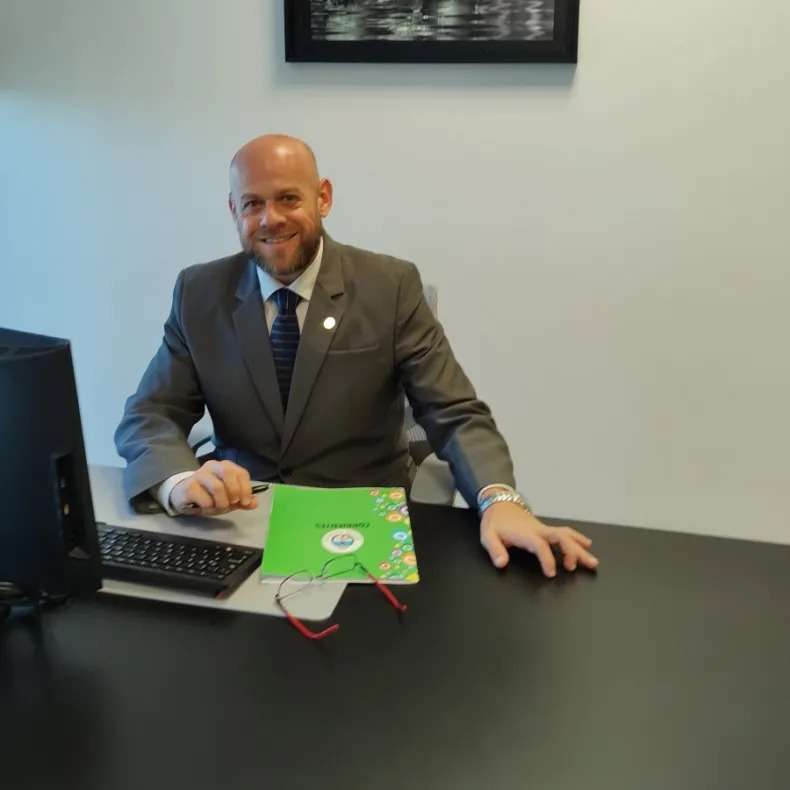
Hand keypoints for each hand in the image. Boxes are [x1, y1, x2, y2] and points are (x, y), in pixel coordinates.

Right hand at [170, 460, 258, 515]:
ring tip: (218, 508)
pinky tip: (205, 508)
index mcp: (225, 466)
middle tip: (232, 503)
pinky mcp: (189, 487)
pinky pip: (205, 499)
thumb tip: (254, 503)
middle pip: (228, 473)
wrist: (183, 495)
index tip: (245, 502)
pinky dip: (209, 507)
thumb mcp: (228, 498)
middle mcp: (212, 466)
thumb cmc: (209, 495)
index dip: (246, 488)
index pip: (241, 473)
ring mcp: (199, 475)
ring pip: (217, 487)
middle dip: (234, 491)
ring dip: (221, 503)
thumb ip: (242, 500)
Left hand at [480, 502, 598, 576]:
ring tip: (592, 561)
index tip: (551, 573)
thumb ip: (495, 549)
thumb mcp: (487, 536)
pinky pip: (564, 533)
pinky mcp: (545, 529)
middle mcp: (538, 530)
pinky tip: (586, 544)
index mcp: (525, 533)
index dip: (547, 559)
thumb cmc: (495, 521)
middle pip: (560, 537)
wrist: (499, 503)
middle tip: (584, 565)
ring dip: (579, 547)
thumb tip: (502, 563)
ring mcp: (544, 528)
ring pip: (566, 535)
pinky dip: (577, 538)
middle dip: (573, 551)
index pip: (540, 545)